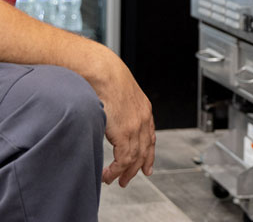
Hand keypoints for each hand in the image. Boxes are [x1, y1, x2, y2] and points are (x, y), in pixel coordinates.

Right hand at [98, 56, 155, 186]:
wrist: (102, 70)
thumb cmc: (104, 76)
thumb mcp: (118, 92)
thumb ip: (118, 106)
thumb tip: (109, 113)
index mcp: (143, 108)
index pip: (150, 136)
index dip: (148, 153)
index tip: (146, 166)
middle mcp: (143, 119)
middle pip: (144, 151)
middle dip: (137, 168)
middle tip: (128, 179)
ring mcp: (135, 127)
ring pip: (134, 159)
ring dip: (124, 173)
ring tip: (115, 181)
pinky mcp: (124, 134)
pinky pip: (123, 160)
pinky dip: (115, 171)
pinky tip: (108, 175)